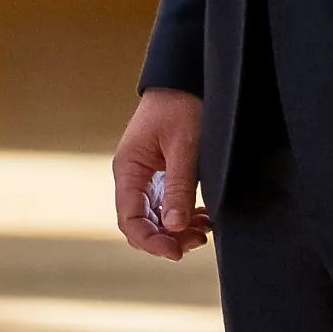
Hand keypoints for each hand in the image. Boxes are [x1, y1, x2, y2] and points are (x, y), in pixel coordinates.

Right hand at [113, 89, 209, 261]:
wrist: (185, 78)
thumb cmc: (181, 105)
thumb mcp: (184, 145)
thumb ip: (178, 185)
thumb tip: (173, 227)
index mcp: (128, 168)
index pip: (129, 219)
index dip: (150, 242)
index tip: (176, 253)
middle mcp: (132, 177)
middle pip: (141, 223)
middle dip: (167, 239)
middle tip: (199, 240)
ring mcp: (146, 177)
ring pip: (155, 219)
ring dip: (176, 231)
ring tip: (204, 229)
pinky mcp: (161, 175)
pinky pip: (165, 206)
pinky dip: (182, 217)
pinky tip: (202, 217)